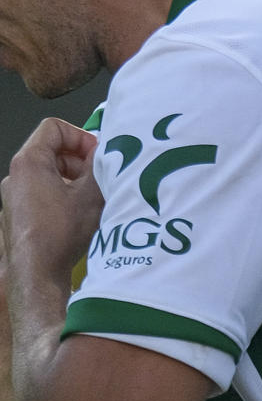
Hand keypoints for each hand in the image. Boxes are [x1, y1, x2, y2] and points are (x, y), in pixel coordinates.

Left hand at [2, 120, 101, 298]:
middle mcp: (16, 175)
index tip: (98, 153)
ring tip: (93, 196)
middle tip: (101, 174)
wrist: (37, 272)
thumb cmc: (59, 233)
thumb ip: (100, 165)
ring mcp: (14, 195)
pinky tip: (79, 213)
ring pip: (48, 172)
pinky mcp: (18, 213)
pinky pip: (42, 191)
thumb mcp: (91, 193)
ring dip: (74, 178)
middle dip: (80, 159)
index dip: (81, 136)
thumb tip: (108, 153)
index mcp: (29, 162)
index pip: (54, 128)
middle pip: (51, 149)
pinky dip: (63, 194)